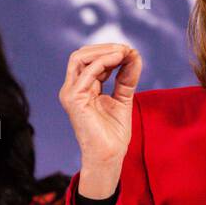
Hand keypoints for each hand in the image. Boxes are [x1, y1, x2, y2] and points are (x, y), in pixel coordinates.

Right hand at [59, 44, 140, 196]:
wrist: (108, 157)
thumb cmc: (113, 134)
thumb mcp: (123, 99)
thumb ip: (126, 78)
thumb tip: (134, 55)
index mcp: (83, 88)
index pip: (90, 60)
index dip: (110, 52)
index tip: (131, 52)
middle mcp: (73, 88)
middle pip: (82, 55)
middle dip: (106, 48)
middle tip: (127, 49)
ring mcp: (70, 93)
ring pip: (80, 58)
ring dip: (104, 51)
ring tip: (124, 52)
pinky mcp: (73, 99)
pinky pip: (87, 72)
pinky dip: (104, 62)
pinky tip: (119, 59)